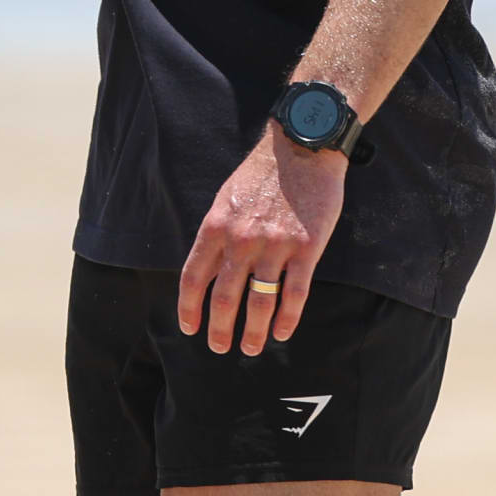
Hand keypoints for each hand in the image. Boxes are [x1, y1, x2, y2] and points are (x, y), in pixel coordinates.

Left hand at [177, 123, 346, 356]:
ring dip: (253, 333)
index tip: (189, 328)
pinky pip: (294, 294)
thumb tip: (210, 270)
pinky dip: (287, 319)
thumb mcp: (227, 199)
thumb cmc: (262, 174)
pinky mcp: (306, 248)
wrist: (303, 147)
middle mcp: (241, 240)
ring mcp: (275, 246)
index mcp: (216, 227)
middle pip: (224, 299)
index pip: (194, 278)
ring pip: (259, 303)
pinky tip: (281, 333)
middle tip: (219, 347)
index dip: (189, 308)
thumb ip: (218, 234)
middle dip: (219, 330)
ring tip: (251, 349)